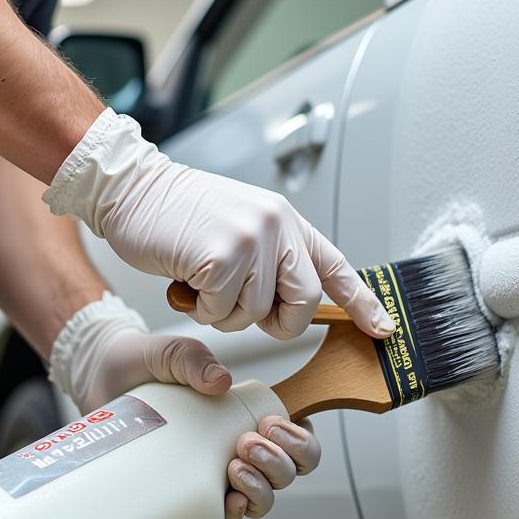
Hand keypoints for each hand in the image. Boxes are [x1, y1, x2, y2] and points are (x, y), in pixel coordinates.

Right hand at [43, 109, 395, 340]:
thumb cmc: (181, 215)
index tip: (384, 328)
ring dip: (222, 312)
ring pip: (255, 314)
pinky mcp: (222, 257)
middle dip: (278, 322)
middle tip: (246, 311)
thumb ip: (271, 259)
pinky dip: (199, 308)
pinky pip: (221, 312)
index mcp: (287, 221)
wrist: (134, 189)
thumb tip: (289, 303)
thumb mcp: (242, 226)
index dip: (363, 302)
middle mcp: (277, 226)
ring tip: (201, 279)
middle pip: (305, 302)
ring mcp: (251, 240)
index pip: (336, 266)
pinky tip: (186, 279)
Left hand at [49, 293, 319, 518]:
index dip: (301, 441)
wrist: (98, 380)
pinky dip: (235, 513)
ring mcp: (214, 475)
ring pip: (263, 498)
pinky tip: (227, 503)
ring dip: (261, 488)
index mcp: (248, 415)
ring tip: (233, 466)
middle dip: (280, 463)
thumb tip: (220, 383)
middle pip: (289, 472)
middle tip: (247, 443)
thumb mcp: (170, 353)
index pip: (298, 438)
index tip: (273, 425)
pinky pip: (224, 517)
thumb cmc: (143, 363)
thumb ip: (194, 359)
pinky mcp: (186, 494)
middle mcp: (239, 449)